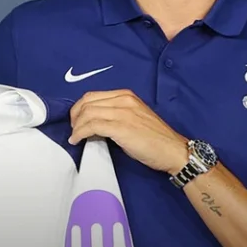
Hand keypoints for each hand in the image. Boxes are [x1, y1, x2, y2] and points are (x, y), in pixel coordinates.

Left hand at [68, 89, 188, 173]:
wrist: (173, 151)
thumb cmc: (156, 139)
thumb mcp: (135, 118)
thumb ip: (116, 115)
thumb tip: (95, 123)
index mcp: (126, 96)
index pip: (93, 95)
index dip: (79, 108)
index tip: (76, 121)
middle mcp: (124, 100)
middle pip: (87, 102)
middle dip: (74, 116)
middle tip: (73, 129)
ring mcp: (122, 112)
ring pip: (87, 113)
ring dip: (76, 127)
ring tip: (75, 137)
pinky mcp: (121, 127)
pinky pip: (92, 126)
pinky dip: (80, 133)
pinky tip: (77, 140)